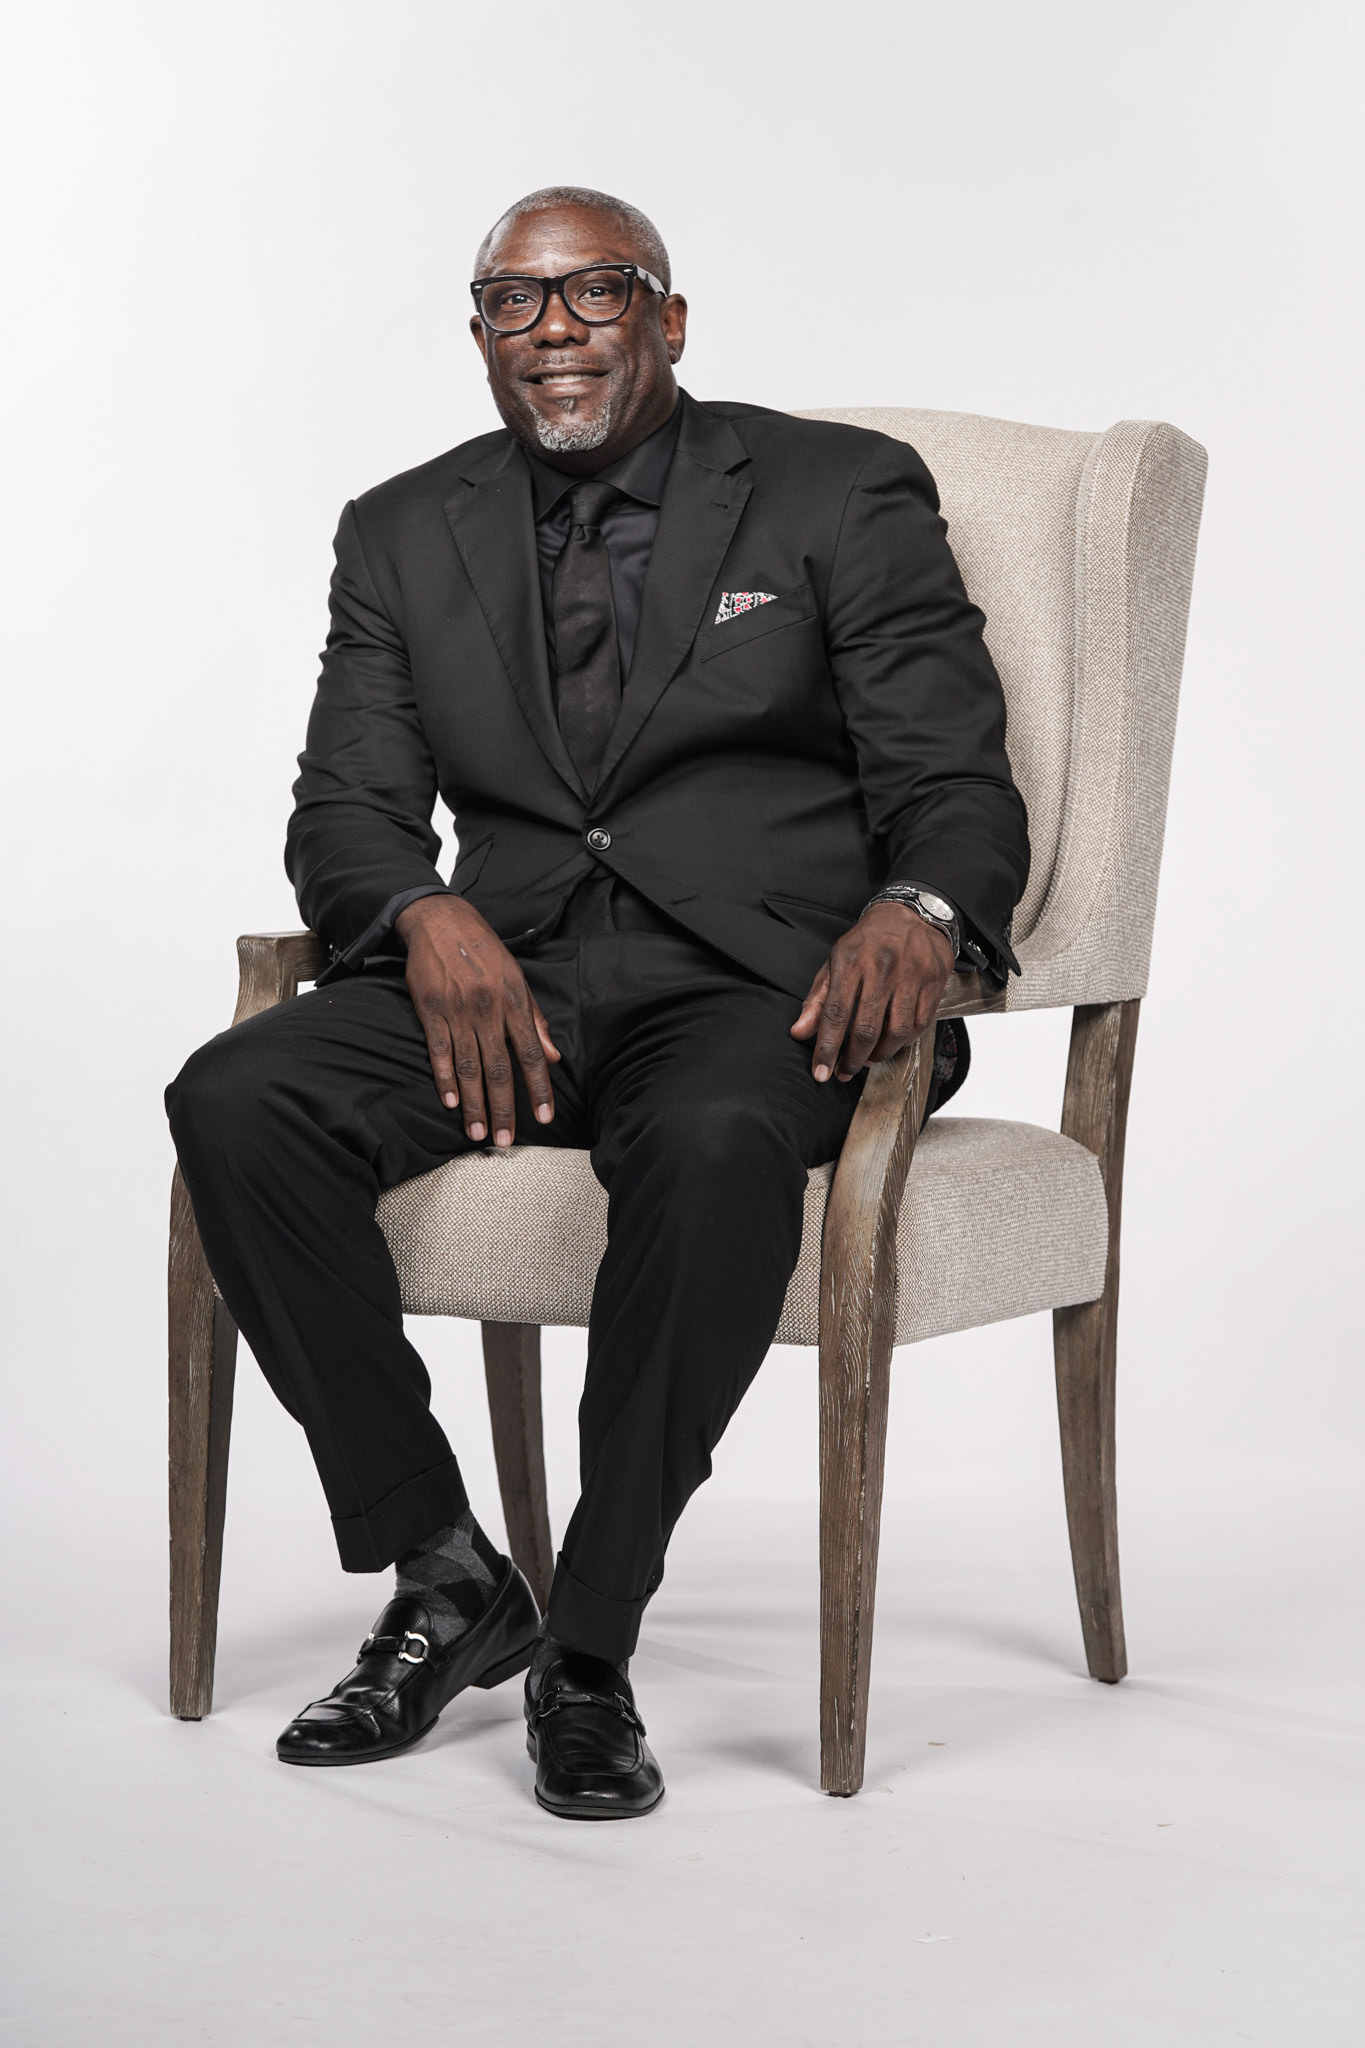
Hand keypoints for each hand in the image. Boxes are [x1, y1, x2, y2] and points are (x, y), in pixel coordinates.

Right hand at [395, 894, 559, 1144]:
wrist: (442, 922)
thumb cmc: (485, 952)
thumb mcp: (518, 980)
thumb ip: (536, 1021)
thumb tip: (554, 1056)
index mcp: (514, 1002)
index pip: (531, 1054)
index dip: (539, 1088)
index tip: (545, 1117)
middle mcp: (488, 1010)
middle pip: (499, 1068)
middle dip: (504, 1107)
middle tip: (504, 1140)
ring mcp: (458, 1011)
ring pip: (468, 1066)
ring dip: (474, 1103)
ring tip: (478, 1132)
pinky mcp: (430, 1010)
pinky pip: (439, 1051)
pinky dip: (444, 1078)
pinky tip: (451, 1102)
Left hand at [790, 901, 953, 1081]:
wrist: (912, 914)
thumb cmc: (869, 942)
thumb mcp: (835, 961)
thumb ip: (816, 999)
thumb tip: (799, 1032)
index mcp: (851, 961)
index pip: (835, 1013)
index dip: (826, 1048)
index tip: (821, 1072)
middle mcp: (881, 967)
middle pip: (866, 1028)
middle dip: (852, 1059)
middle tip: (844, 1071)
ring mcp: (910, 974)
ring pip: (895, 1032)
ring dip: (879, 1055)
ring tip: (867, 1059)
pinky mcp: (933, 981)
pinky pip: (919, 1024)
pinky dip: (903, 1042)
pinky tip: (891, 1044)